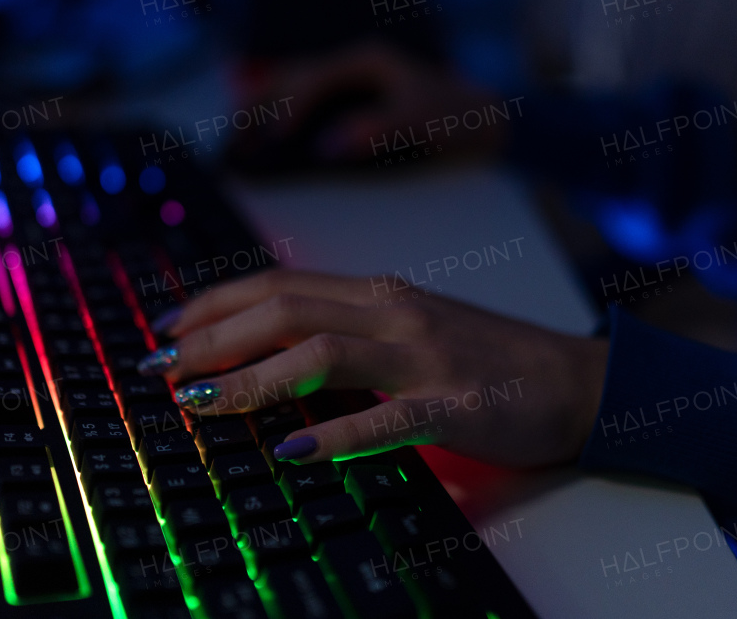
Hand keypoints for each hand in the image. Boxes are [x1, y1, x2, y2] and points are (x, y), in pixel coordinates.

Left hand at [139, 270, 608, 466]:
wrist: (577, 380)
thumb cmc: (489, 358)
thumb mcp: (411, 327)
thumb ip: (348, 330)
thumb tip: (269, 351)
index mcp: (381, 294)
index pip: (280, 284)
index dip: (215, 304)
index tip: (166, 327)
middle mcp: (395, 313)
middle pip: (286, 310)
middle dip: (212, 337)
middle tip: (159, 368)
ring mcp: (425, 357)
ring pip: (322, 354)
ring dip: (251, 379)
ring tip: (200, 403)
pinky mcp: (456, 405)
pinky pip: (387, 418)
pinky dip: (336, 433)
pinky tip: (294, 452)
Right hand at [233, 41, 507, 163]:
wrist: (482, 118)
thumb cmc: (455, 114)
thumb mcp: (421, 119)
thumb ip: (378, 128)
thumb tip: (329, 146)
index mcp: (365, 60)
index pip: (314, 78)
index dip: (290, 106)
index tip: (274, 136)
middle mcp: (350, 65)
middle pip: (290, 78)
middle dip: (259, 106)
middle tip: (230, 138)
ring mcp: (346, 83)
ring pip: (291, 90)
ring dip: (263, 112)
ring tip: (233, 141)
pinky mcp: (347, 102)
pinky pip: (303, 106)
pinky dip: (280, 121)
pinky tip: (261, 142)